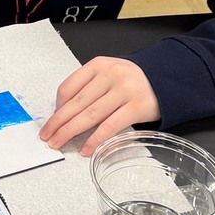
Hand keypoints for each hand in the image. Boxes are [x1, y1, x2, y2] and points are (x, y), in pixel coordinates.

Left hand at [38, 56, 159, 156]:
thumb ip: (88, 87)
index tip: (51, 121)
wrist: (167, 78)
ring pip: (90, 115)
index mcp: (98, 65)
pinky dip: (95, 139)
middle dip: (58, 123)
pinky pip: (110, 126)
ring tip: (58, 143)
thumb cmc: (132, 79)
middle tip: (46, 136)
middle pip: (76, 103)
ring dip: (70, 132)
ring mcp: (124, 91)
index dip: (56, 107)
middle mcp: (110, 75)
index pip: (68, 87)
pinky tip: (85, 149)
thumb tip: (63, 112)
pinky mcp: (136, 107)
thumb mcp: (108, 73)